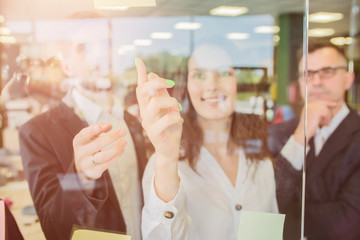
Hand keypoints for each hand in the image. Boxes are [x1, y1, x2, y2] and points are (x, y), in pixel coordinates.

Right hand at [73, 123, 126, 179]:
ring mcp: (86, 164)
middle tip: (123, 131)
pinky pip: (107, 164)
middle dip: (112, 137)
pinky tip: (122, 150)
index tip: (102, 126)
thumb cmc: (89, 147)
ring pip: (103, 156)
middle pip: (97, 144)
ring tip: (125, 141)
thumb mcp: (90, 136)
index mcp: (78, 142)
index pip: (83, 136)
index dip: (91, 131)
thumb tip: (109, 126)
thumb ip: (99, 128)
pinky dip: (116, 156)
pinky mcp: (93, 172)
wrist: (83, 167)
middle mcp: (80, 153)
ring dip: (116, 148)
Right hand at [135, 58, 181, 201]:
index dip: (140, 73)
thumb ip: (162, 94)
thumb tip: (155, 75)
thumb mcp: (169, 108)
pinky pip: (166, 119)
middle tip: (172, 83)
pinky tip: (180, 120)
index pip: (141, 86)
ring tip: (178, 108)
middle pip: (143, 90)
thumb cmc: (170, 128)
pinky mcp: (154, 133)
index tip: (139, 60)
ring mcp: (148, 123)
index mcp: (147, 105)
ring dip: (170, 101)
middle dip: (157, 82)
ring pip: (154, 103)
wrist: (170, 149)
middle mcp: (144, 112)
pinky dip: (176, 117)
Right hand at [294, 101, 336, 144]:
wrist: (303, 132)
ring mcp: (312, 107)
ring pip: (325, 109)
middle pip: (323, 103)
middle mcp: (309, 105)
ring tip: (326, 124)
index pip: (318, 102)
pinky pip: (326, 113)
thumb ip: (318, 113)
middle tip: (334, 110)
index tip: (335, 104)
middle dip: (329, 108)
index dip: (328, 103)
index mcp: (306, 106)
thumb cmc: (307, 128)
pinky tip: (325, 124)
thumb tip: (327, 112)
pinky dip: (327, 119)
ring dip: (327, 117)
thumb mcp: (312, 118)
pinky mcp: (317, 111)